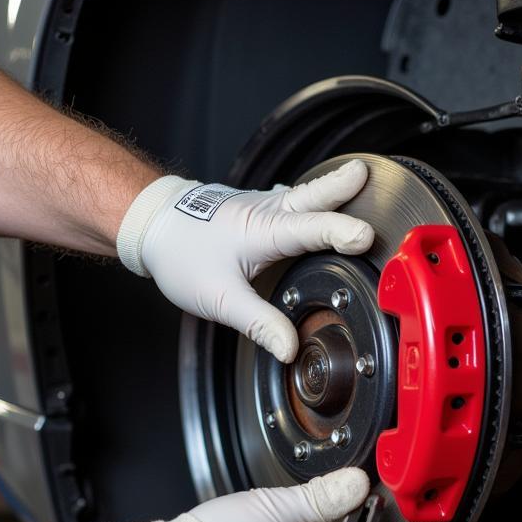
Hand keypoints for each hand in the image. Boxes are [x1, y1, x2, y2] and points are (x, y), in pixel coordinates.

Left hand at [116, 159, 372, 361]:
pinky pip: (299, 201)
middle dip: (341, 187)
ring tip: (364, 181)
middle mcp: (268, 211)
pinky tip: (332, 206)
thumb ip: (258, 323)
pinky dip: (320, 200)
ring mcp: (268, 206)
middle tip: (368, 175)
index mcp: (261, 231)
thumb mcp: (218, 298)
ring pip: (308, 194)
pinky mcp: (266, 209)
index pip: (307, 230)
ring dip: (336, 189)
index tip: (363, 237)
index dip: (338, 233)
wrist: (153, 225)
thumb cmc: (181, 255)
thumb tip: (289, 347)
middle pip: (313, 195)